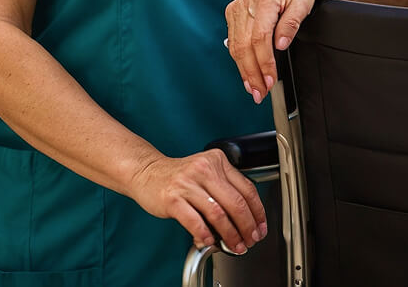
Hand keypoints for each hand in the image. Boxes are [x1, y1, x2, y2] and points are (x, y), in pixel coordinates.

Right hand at [130, 149, 266, 252]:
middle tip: (250, 240)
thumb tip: (243, 220)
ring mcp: (187, 183)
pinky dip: (204, 234)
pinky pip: (194, 221)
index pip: (247, 187)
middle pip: (236, 202)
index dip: (257, 211)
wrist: (147, 172)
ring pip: (218, 213)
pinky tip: (209, 242)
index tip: (260, 226)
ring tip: (234, 246)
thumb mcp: (205, 173)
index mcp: (218, 161)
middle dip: (247, 226)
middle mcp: (205, 169)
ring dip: (230, 234)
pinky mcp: (172, 198)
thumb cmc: (178, 176)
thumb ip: (223, 190)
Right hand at [225, 0, 330, 103]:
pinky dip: (239, 58)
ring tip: (254, 88)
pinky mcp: (234, 11)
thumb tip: (280, 45)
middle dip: (252, 72)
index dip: (264, 62)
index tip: (271, 80)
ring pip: (235, 45)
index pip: (259, 37)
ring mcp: (238, 6)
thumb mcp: (304, 2)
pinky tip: (246, 72)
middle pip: (243, 45)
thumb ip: (291, 23)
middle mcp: (247, 2)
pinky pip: (233, 39)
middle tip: (261, 92)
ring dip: (244, 70)